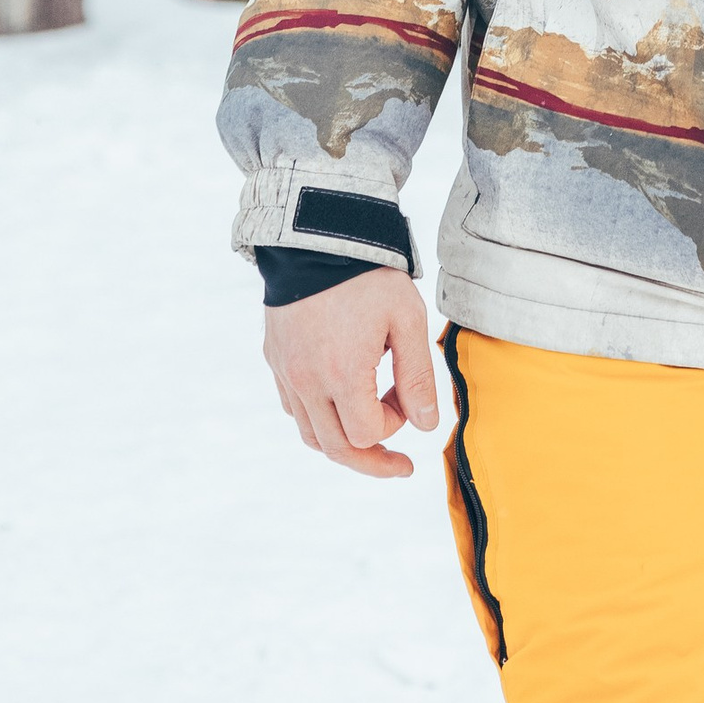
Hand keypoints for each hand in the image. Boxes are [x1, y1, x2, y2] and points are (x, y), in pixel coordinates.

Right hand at [263, 270, 439, 480]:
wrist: (317, 236)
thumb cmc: (368, 275)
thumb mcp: (407, 319)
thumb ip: (418, 376)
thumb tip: (427, 425)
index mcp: (341, 375)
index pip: (368, 434)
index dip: (395, 426)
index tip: (407, 398)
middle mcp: (306, 382)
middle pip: (336, 448)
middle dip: (371, 461)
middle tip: (399, 467)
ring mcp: (286, 372)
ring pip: (311, 434)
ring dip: (342, 443)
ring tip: (370, 439)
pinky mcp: (276, 359)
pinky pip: (293, 407)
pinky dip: (318, 419)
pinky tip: (339, 404)